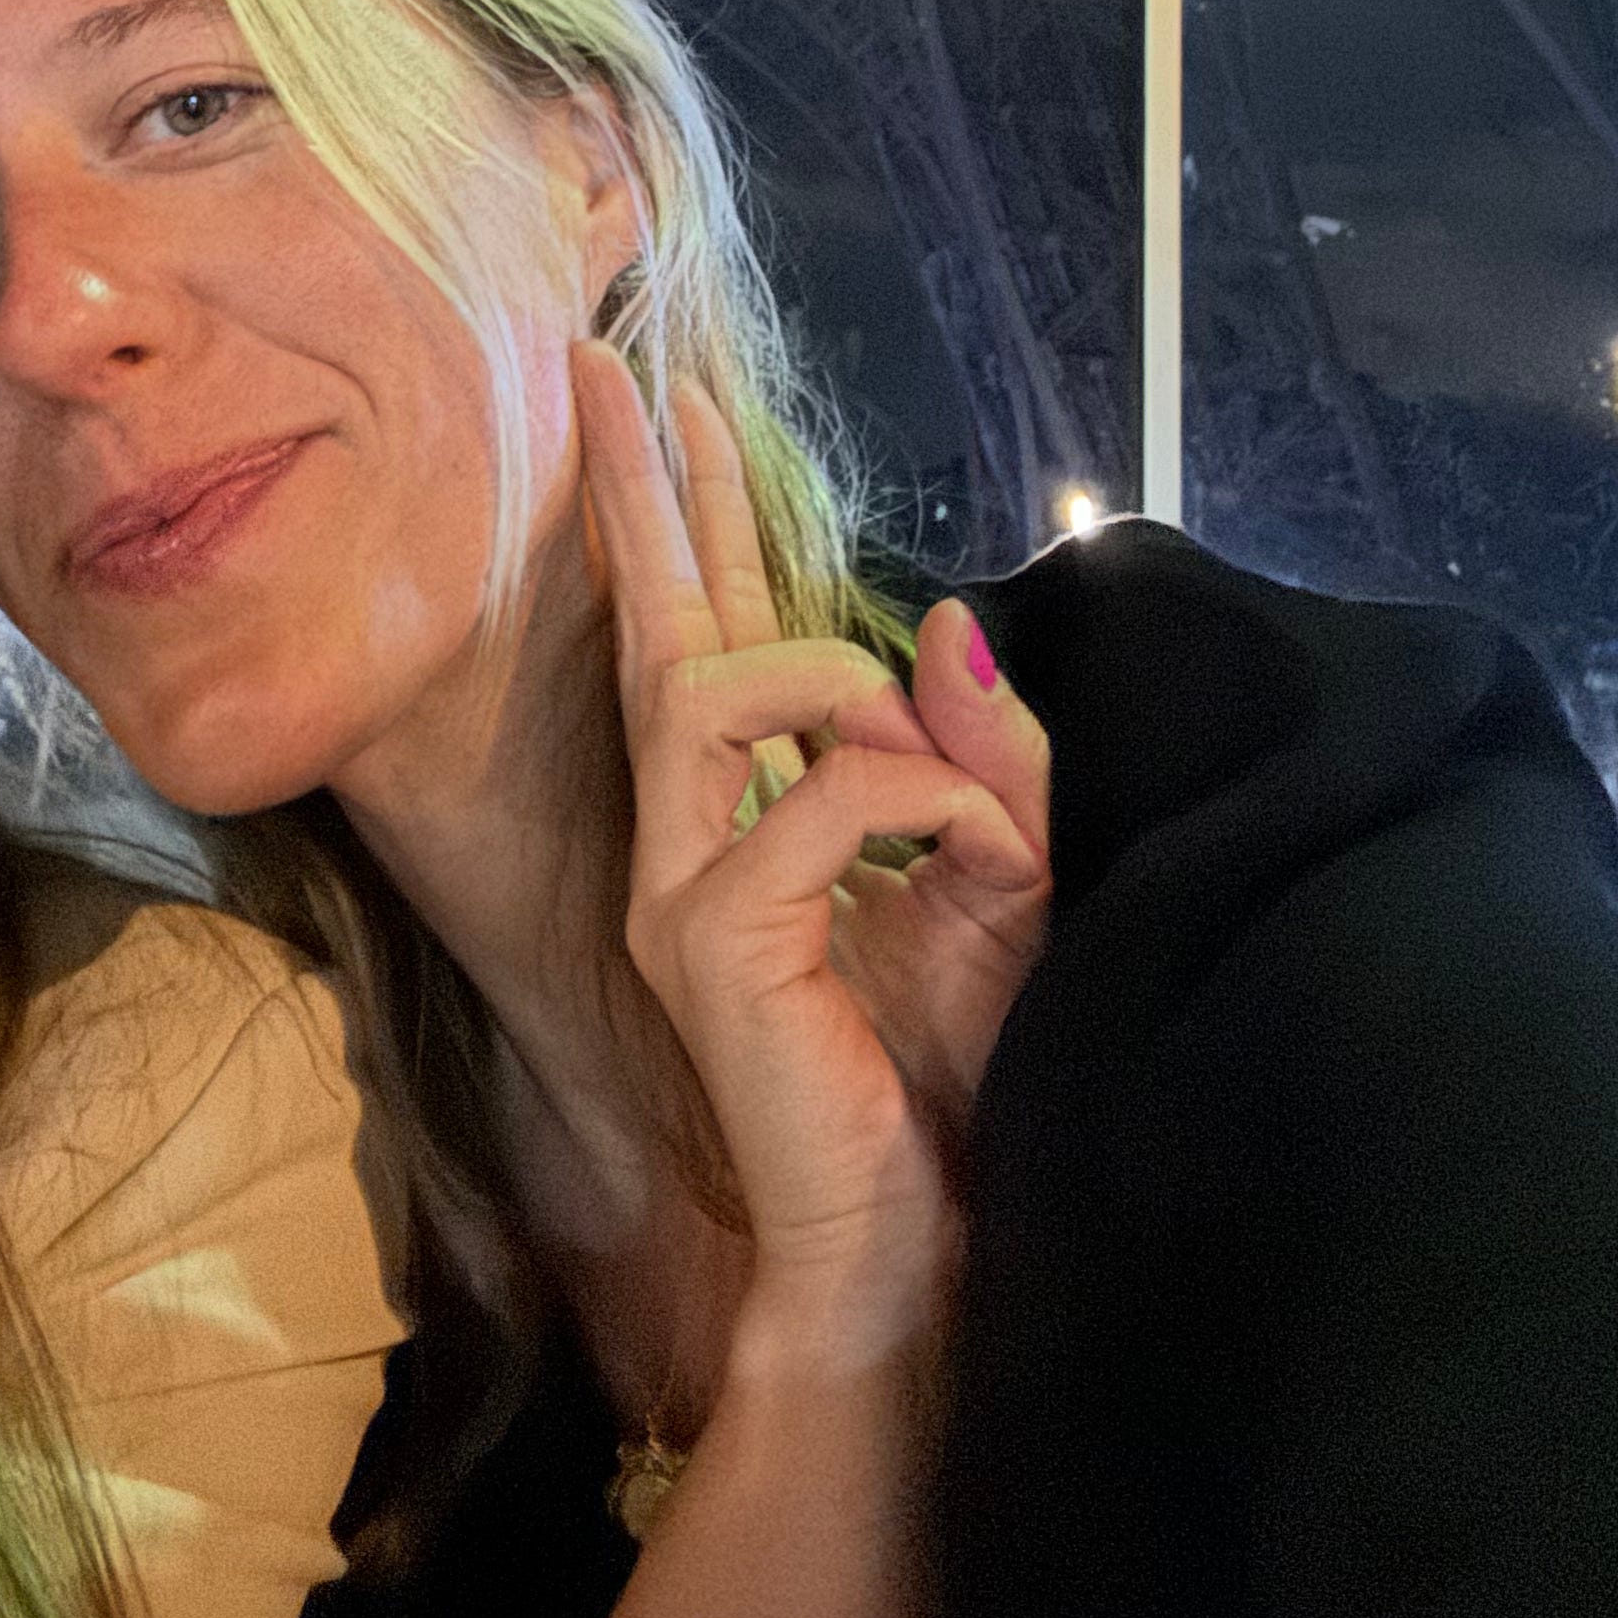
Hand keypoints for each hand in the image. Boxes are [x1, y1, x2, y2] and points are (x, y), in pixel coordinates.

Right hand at [580, 344, 1048, 1334]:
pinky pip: (817, 801)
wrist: (920, 1247)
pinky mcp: (712, 943)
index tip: (668, 400)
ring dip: (836, 679)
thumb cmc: (956, 1082)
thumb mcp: (1006, 883)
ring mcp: (681, 889)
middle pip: (655, 627)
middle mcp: (688, 840)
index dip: (689, 515)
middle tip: (610, 370)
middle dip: (641, 495)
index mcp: (751, 819)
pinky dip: (920, 798)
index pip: (711, 634)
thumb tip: (935, 624)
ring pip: (714, 690)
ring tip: (921, 740)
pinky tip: (979, 851)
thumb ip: (981, 760)